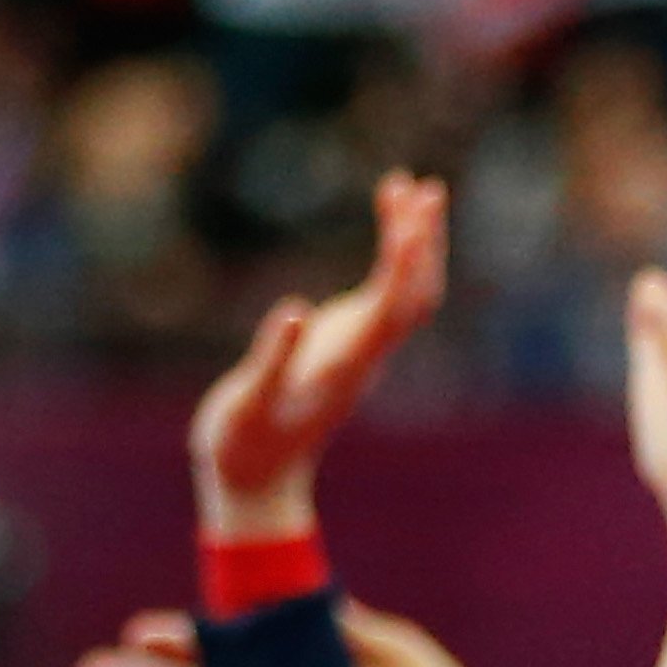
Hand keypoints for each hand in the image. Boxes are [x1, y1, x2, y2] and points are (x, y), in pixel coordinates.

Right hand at [188, 170, 447, 541]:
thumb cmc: (244, 446)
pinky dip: (391, 253)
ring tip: (407, 185)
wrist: (256, 480)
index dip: (405, 260)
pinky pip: (385, 291)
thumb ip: (270, 361)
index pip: (393, 307)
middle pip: (415, 294)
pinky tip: (387, 220)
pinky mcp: (347, 341)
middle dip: (422, 240)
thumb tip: (292, 310)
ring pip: (406, 291)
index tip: (411, 215)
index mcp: (347, 365)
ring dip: (412, 241)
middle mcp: (365, 354)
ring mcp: (360, 347)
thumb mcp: (247, 405)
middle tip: (422, 185)